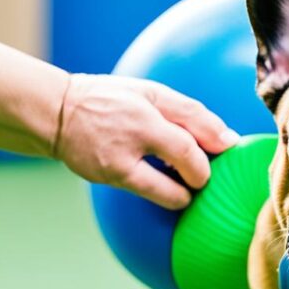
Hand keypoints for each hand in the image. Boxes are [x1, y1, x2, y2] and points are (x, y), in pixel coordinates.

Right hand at [54, 74, 239, 209]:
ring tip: (183, 178)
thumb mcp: (150, 93)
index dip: (213, 151)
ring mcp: (117, 167)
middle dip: (201, 175)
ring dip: (184, 191)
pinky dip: (165, 191)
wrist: (58, 115)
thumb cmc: (112, 100)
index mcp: (143, 115)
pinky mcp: (109, 181)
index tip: (224, 152)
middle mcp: (129, 143)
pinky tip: (164, 179)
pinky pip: (150, 193)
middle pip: (185, 167)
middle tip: (202, 169)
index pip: (188, 143)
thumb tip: (230, 140)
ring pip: (168, 194)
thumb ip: (190, 114)